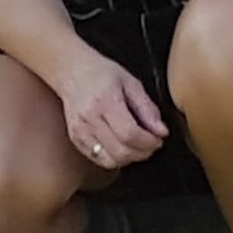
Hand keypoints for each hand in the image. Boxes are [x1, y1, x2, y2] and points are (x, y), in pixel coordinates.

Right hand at [48, 54, 168, 172]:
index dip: (148, 142)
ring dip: (129, 158)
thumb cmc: (101, 73)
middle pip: (120, 151)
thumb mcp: (131, 83)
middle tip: (151, 144)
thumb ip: (147, 108)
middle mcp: (89, 119)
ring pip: (109, 161)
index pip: (129, 134)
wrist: (71, 72)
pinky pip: (98, 160)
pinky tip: (120, 146)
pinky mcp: (76, 140)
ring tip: (137, 145)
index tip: (158, 139)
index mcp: (105, 101)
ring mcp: (80, 131)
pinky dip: (114, 158)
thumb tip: (161, 131)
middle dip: (142, 153)